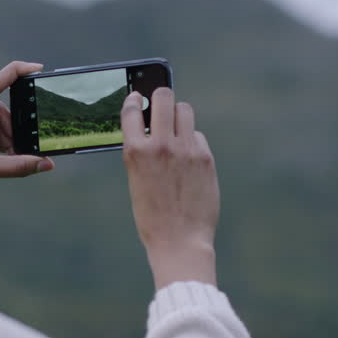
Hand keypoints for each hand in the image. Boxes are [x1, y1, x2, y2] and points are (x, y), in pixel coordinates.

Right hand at [121, 87, 219, 289]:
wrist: (179, 240)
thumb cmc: (153, 216)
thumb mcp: (136, 180)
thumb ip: (141, 152)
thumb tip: (148, 128)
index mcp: (136, 152)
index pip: (132, 110)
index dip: (135, 100)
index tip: (138, 97)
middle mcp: (160, 145)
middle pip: (164, 97)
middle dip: (161, 97)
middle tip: (161, 105)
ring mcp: (185, 149)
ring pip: (185, 110)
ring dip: (179, 115)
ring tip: (177, 129)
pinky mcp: (205, 157)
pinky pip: (198, 135)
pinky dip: (193, 141)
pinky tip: (189, 157)